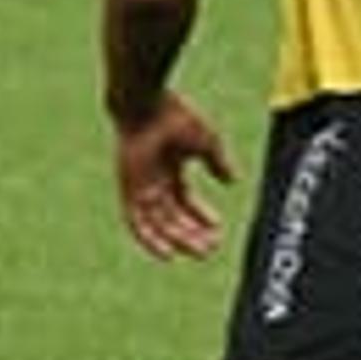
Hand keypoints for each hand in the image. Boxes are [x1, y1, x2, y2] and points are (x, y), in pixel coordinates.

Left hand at [114, 94, 233, 260]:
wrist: (147, 105)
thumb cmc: (175, 116)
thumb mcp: (206, 142)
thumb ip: (218, 162)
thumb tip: (233, 181)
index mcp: (169, 168)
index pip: (185, 200)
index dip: (201, 216)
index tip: (218, 228)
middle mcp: (151, 180)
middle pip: (171, 216)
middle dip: (192, 233)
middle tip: (211, 248)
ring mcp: (138, 186)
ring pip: (157, 222)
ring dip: (177, 239)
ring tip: (199, 253)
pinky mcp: (128, 189)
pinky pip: (136, 222)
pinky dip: (149, 240)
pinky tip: (167, 254)